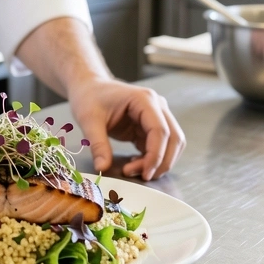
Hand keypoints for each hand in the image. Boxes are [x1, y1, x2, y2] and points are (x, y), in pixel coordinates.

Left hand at [68, 79, 184, 180]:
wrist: (89, 87)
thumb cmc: (90, 97)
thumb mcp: (89, 120)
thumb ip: (98, 144)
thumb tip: (102, 168)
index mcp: (144, 100)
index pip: (160, 130)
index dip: (156, 155)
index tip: (145, 173)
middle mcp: (156, 106)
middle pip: (174, 138)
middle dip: (162, 162)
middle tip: (142, 177)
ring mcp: (156, 116)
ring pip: (171, 144)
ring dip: (159, 162)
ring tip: (135, 171)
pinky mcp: (150, 126)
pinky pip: (159, 146)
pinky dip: (151, 159)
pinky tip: (133, 164)